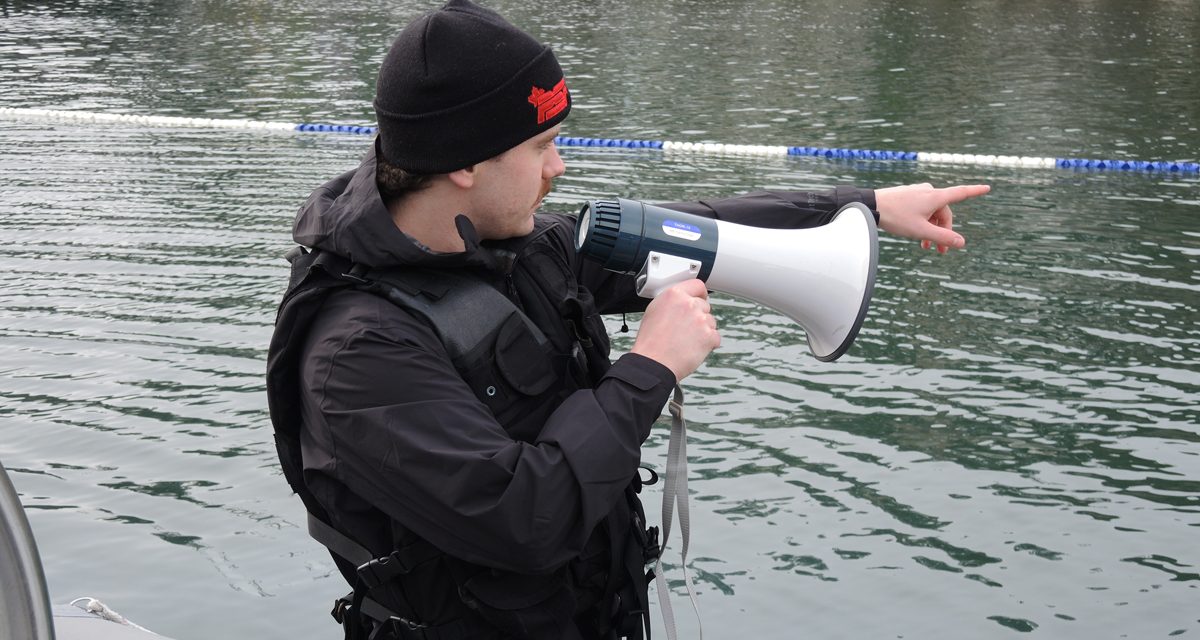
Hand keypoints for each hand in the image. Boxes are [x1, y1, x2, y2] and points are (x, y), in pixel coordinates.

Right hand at [630, 279, 720, 381]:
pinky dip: (707, 344)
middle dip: (698, 317)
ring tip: (685, 341)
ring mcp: (701, 320)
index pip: (698, 285)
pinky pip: (715, 337)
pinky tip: (691, 348)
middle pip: (705, 306)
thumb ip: (672, 302)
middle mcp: (689, 304)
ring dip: (703, 331)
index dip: (700, 294)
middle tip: (685, 330)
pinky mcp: (709, 336)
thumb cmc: (650, 342)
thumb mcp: (654, 311)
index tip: (700, 299)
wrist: (653, 363)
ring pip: (711, 322)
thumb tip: (682, 301)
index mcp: (674, 295)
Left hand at [875, 183, 989, 253]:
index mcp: (935, 197)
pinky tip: (915, 234)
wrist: (871, 206)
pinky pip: (921, 209)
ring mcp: (917, 192)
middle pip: (943, 213)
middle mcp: (929, 191)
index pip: (961, 193)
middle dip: (943, 232)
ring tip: (924, 247)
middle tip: (940, 251)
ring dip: (931, 229)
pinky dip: (922, 222)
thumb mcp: (921, 231)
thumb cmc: (896, 217)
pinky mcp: (908, 195)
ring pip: (932, 213)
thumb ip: (942, 237)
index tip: (988, 188)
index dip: (975, 191)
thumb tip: (961, 242)